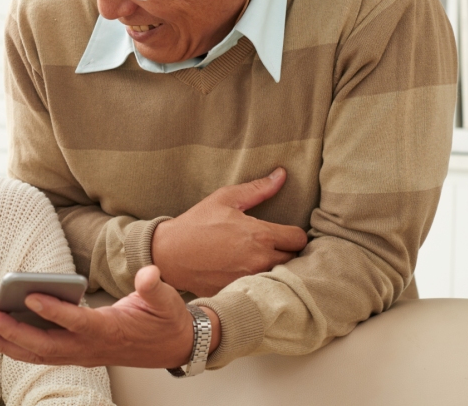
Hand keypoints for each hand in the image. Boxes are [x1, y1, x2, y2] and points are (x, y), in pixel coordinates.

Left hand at [0, 265, 201, 368]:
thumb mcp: (166, 301)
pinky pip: (42, 354)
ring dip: (8, 345)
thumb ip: (154, 287)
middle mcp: (90, 347)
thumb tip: (148, 273)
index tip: (30, 297)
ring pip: (39, 354)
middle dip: (15, 333)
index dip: (53, 311)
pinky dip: (17, 348)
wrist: (171, 347)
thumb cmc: (164, 321)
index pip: (77, 322)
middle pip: (47, 346)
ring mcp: (81, 353)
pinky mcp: (76, 353)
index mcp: (109, 331)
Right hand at [152, 168, 307, 296]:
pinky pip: (261, 289)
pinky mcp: (239, 293)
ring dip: (275, 268)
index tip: (283, 232)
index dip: (293, 234)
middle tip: (272, 246)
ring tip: (260, 259)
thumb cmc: (196, 223)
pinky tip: (246, 272)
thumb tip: (282, 174)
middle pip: (295, 260)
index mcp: (260, 235)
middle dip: (287, 252)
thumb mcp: (225, 199)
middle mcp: (260, 260)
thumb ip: (258, 189)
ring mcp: (250, 280)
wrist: (169, 253)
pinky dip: (258, 282)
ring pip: (280, 276)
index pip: (299, 238)